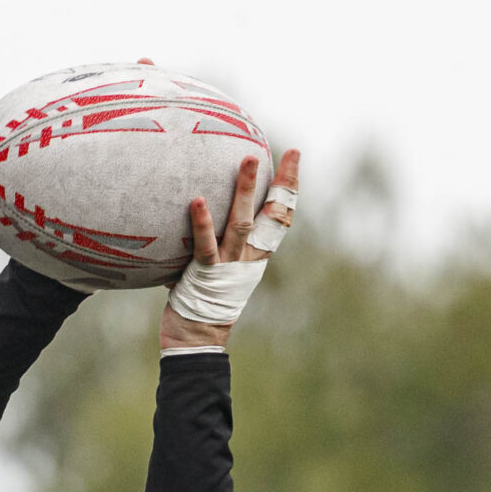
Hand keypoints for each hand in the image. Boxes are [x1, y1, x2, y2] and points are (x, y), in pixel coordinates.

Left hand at [159, 146, 300, 352]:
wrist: (197, 339)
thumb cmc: (203, 300)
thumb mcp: (217, 266)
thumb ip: (217, 239)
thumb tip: (203, 202)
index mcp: (254, 254)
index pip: (279, 215)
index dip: (288, 185)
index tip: (293, 155)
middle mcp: (247, 256)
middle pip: (270, 214)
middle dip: (280, 181)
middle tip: (288, 152)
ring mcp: (229, 264)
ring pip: (241, 221)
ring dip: (245, 190)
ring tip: (248, 160)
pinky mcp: (205, 274)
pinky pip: (205, 245)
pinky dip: (202, 223)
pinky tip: (197, 200)